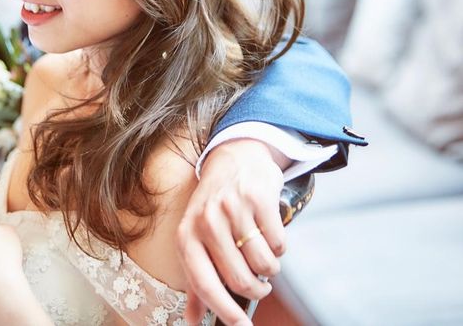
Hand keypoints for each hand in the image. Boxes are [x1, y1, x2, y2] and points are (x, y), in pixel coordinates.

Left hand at [177, 140, 287, 324]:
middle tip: (260, 285)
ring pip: (264, 264)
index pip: (205, 285)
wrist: (232, 158)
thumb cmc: (213, 205)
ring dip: (270, 269)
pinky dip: (279, 248)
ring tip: (264, 257)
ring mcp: (233, 208)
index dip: (225, 311)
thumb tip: (194, 320)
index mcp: (187, 236)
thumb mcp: (196, 236)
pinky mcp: (258, 198)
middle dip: (257, 290)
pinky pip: (279, 243)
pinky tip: (269, 235)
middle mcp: (207, 221)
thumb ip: (196, 278)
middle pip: (240, 279)